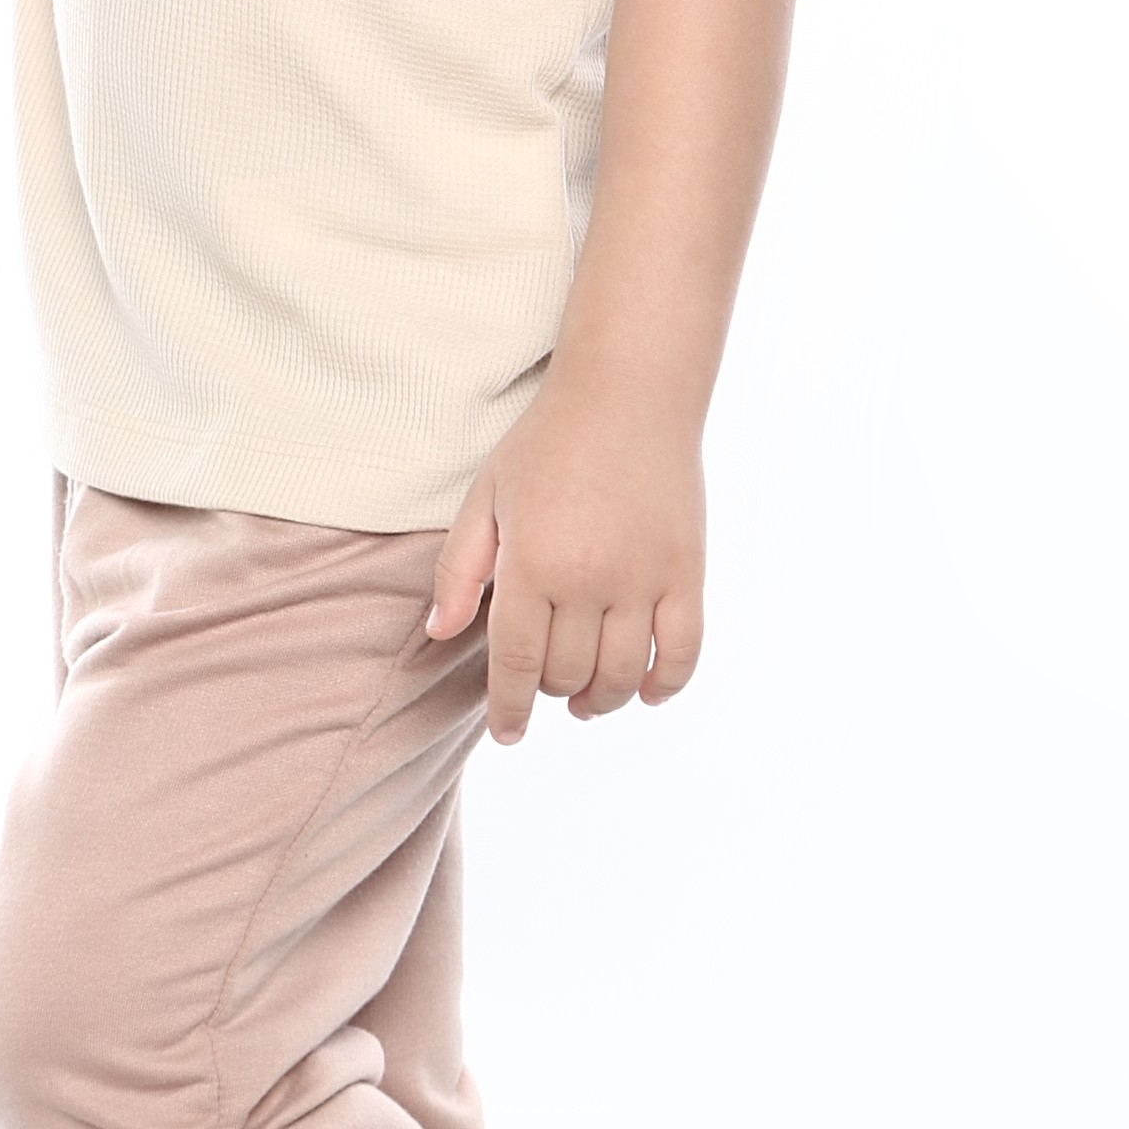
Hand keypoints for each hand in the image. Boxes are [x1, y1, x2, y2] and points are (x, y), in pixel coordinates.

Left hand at [425, 376, 705, 744]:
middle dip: (549, 692)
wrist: (629, 394)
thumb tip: (440, 634)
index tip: (508, 734)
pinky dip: (665, 686)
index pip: (515, 664)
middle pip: (566, 674)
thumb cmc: (547, 444)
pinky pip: (682, 653)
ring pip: (621, 676)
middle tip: (544, 685)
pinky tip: (645, 693)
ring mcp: (644, 579)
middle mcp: (588, 579)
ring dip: (600, 700)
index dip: (508, 710)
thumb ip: (459, 569)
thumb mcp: (486, 497)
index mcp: (531, 563)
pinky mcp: (688, 572)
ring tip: (586, 700)